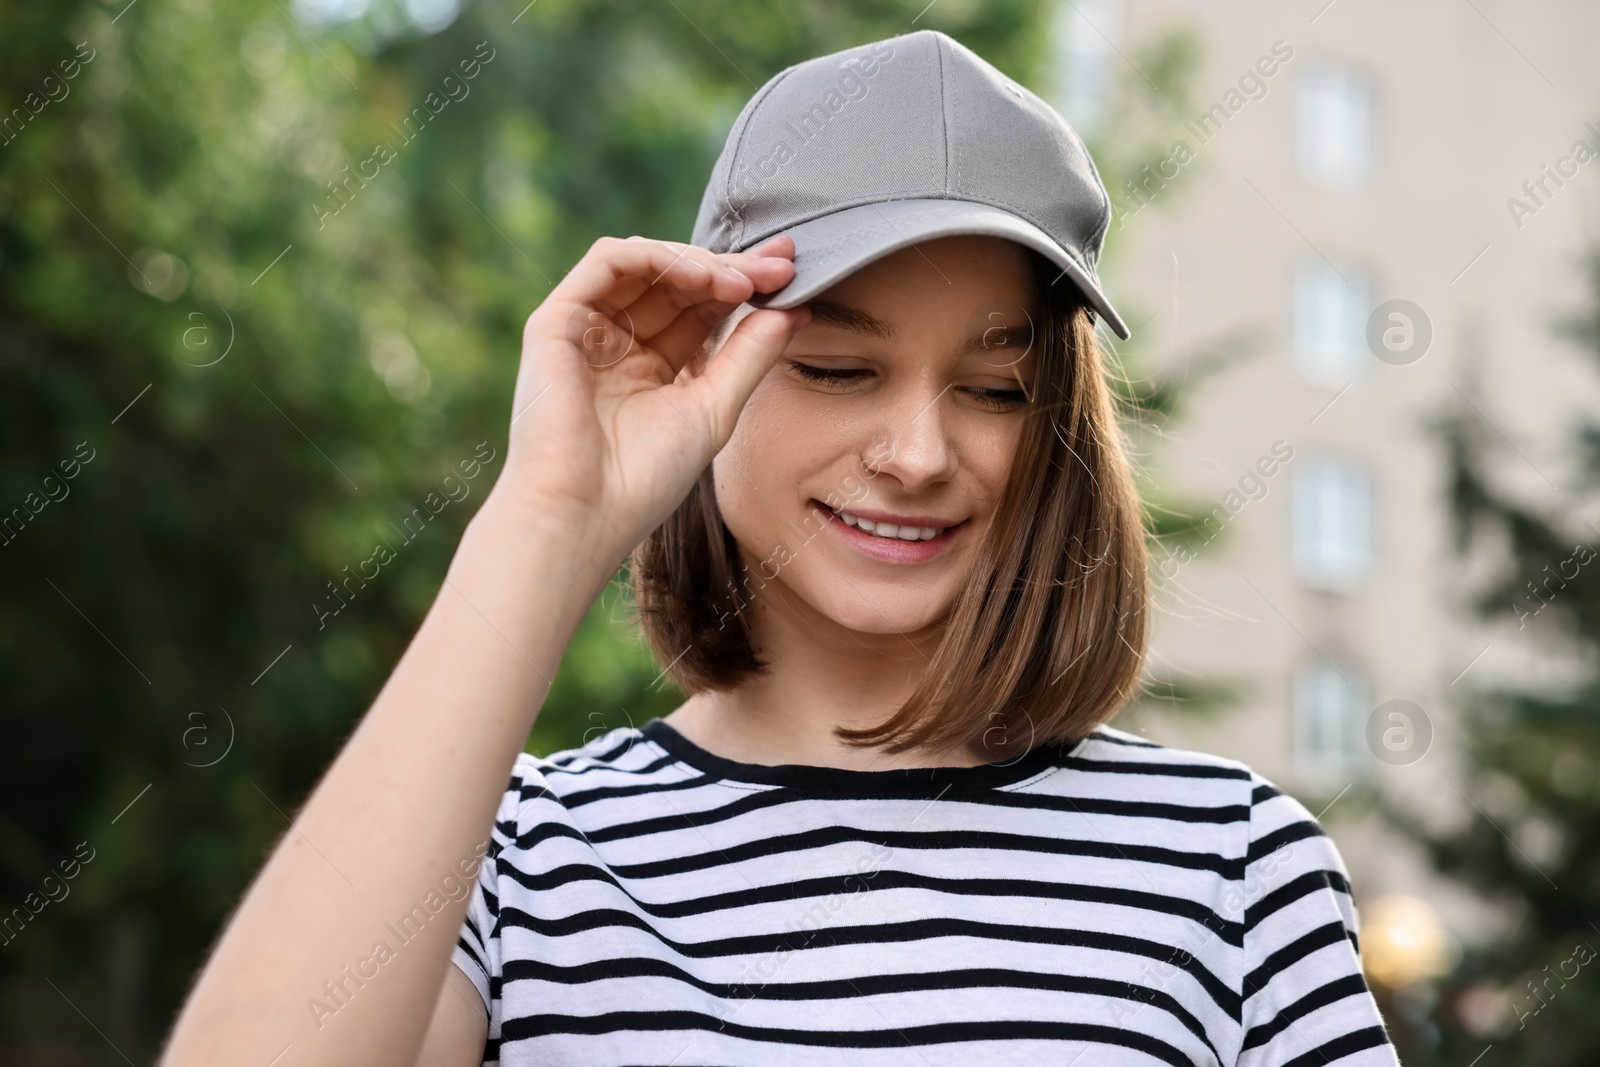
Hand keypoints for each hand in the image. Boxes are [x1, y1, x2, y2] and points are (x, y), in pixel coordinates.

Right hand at [487, 233, 807, 566]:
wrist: (582, 516)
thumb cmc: (642, 481)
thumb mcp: (713, 412)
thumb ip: (750, 358)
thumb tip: (794, 310)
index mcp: (650, 367)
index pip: (701, 309)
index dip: (745, 287)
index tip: (792, 276)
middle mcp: (616, 343)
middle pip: (678, 282)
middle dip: (732, 268)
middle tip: (780, 267)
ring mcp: (585, 328)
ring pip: (645, 263)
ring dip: (699, 263)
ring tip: (742, 283)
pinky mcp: (556, 320)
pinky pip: (607, 261)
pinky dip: (657, 258)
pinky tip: (701, 277)